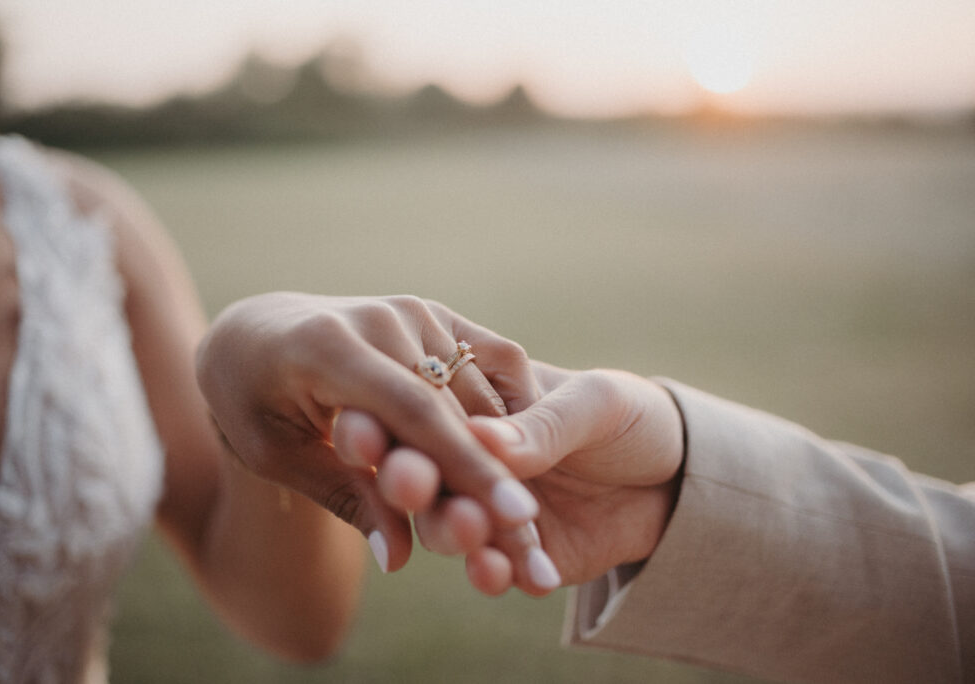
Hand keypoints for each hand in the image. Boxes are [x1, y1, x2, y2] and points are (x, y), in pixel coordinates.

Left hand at [195, 292, 545, 574]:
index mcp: (329, 347)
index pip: (413, 412)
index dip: (467, 465)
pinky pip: (489, 362)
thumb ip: (344, 497)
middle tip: (535, 536)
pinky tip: (525, 459)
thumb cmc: (253, 401)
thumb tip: (399, 561)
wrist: (257, 332)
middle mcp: (380, 318)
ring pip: (478, 391)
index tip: (515, 516)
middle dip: (497, 475)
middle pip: (455, 406)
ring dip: (511, 453)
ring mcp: (412, 310)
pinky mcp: (433, 314)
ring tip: (531, 518)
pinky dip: (506, 414)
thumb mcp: (277, 455)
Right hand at [356, 362, 683, 593]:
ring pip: (455, 526)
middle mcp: (476, 462)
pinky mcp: (522, 557)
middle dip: (413, 481)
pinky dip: (497, 573)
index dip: (391, 424)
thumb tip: (482, 435)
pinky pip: (499, 569)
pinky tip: (501, 575)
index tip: (366, 431)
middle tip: (408, 484)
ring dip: (454, 531)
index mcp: (480, 410)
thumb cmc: (634, 416)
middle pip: (429, 475)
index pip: (424, 416)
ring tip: (470, 535)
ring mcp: (495, 512)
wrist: (683, 474)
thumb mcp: (597, 404)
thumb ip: (543, 423)